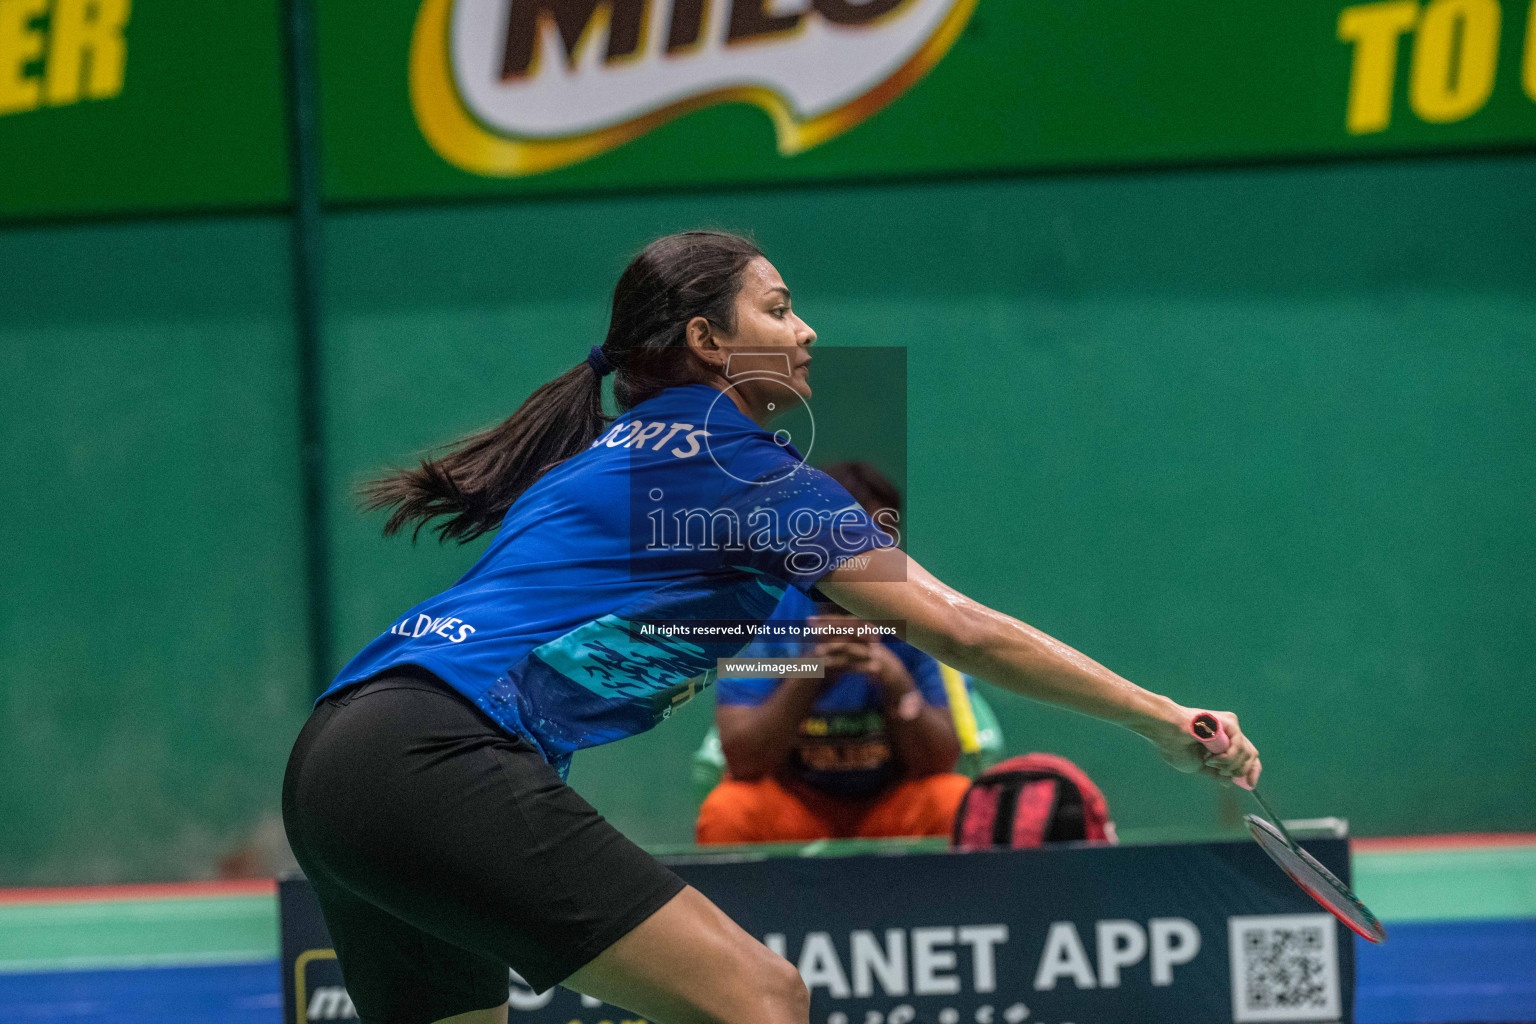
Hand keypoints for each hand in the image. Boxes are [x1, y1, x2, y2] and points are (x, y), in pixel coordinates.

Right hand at [1142, 707, 1261, 787]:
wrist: (1167, 733)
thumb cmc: (1176, 747)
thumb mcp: (1198, 767)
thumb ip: (1215, 774)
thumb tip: (1229, 782)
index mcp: (1223, 743)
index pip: (1247, 758)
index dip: (1251, 772)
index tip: (1250, 785)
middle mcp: (1230, 733)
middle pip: (1251, 755)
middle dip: (1242, 770)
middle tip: (1224, 774)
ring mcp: (1231, 727)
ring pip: (1247, 753)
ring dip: (1230, 765)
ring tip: (1211, 763)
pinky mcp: (1230, 722)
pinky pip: (1239, 745)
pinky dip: (1228, 757)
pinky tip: (1213, 758)